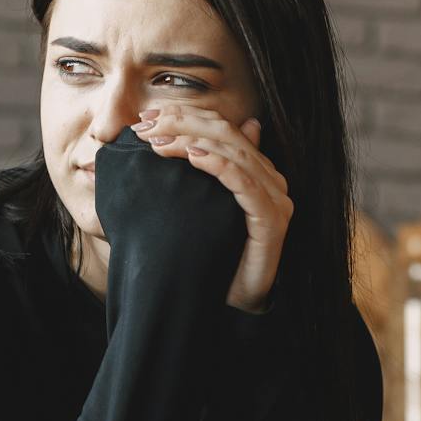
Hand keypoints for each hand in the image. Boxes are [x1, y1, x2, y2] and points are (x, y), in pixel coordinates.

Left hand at [133, 105, 290, 312]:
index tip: (146, 117)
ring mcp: (274, 199)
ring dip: (192, 140)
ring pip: (234, 153)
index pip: (221, 128)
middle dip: (182, 123)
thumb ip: (187, 178)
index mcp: (253, 170)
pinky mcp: (272, 220)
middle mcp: (269, 179)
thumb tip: (168, 145)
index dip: (186, 116)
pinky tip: (192, 155)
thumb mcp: (192, 209)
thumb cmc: (211, 258)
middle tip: (145, 126)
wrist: (229, 304)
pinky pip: (245, 182)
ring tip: (158, 141)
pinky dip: (218, 164)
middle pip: (226, 134)